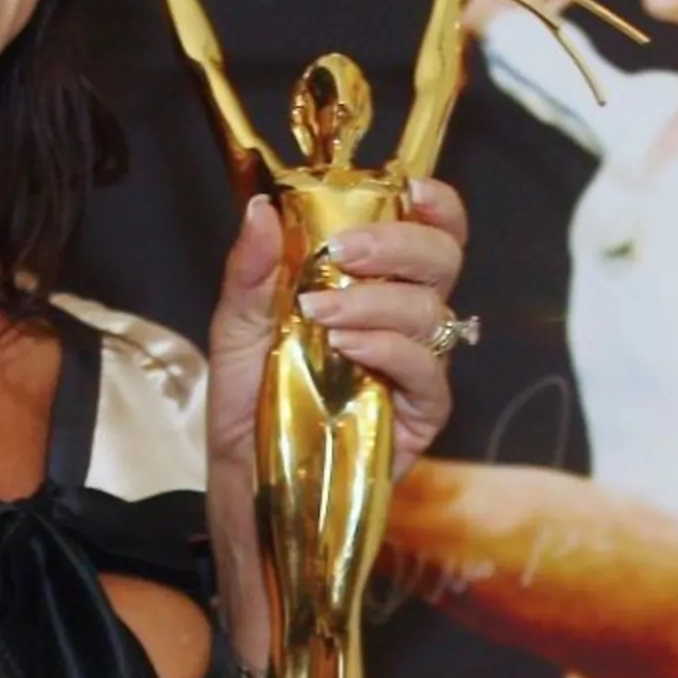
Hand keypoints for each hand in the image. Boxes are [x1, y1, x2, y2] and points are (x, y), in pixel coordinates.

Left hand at [201, 181, 470, 664]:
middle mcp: (404, 321)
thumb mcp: (234, 331)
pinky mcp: (418, 417)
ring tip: (318, 313)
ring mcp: (416, 369)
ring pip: (434, 310)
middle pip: (443, 259)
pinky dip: (389, 348)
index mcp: (371, 286)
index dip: (434, 203)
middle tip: (342, 251)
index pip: (427, 231)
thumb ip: (251, 272)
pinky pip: (428, 371)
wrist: (244, 490)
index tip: (407, 187)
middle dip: (399, 242)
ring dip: (377, 299)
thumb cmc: (246, 411)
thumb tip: (262, 208)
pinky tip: (347, 347)